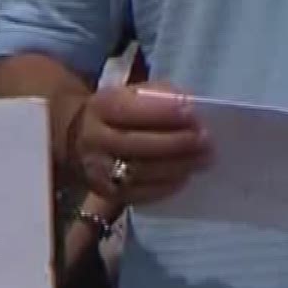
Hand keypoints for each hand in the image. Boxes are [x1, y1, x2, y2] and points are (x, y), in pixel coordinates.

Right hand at [70, 82, 212, 205]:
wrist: (81, 141)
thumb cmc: (119, 114)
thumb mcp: (133, 94)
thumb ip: (161, 95)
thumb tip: (190, 106)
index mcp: (102, 107)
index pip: (131, 111)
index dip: (163, 113)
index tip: (193, 114)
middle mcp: (95, 140)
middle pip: (137, 145)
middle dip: (177, 143)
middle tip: (206, 141)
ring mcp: (99, 171)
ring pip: (140, 172)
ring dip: (177, 166)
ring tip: (203, 160)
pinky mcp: (107, 194)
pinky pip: (139, 194)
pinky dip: (165, 186)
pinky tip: (184, 177)